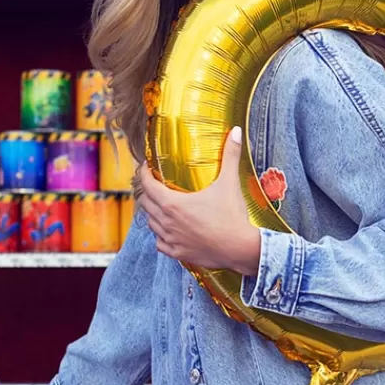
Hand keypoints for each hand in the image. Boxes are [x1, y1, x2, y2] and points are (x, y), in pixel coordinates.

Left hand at [139, 126, 261, 274]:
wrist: (240, 248)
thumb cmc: (232, 216)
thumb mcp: (230, 183)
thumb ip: (230, 155)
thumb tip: (236, 131)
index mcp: (173, 203)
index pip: (148, 185)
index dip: (143, 173)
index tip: (145, 167)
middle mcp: (167, 222)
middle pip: (145, 204)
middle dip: (147, 192)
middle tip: (153, 184)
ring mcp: (171, 239)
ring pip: (151, 224)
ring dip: (153, 214)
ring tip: (161, 206)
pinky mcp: (178, 253)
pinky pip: (160, 243)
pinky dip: (161, 236)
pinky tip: (169, 231)